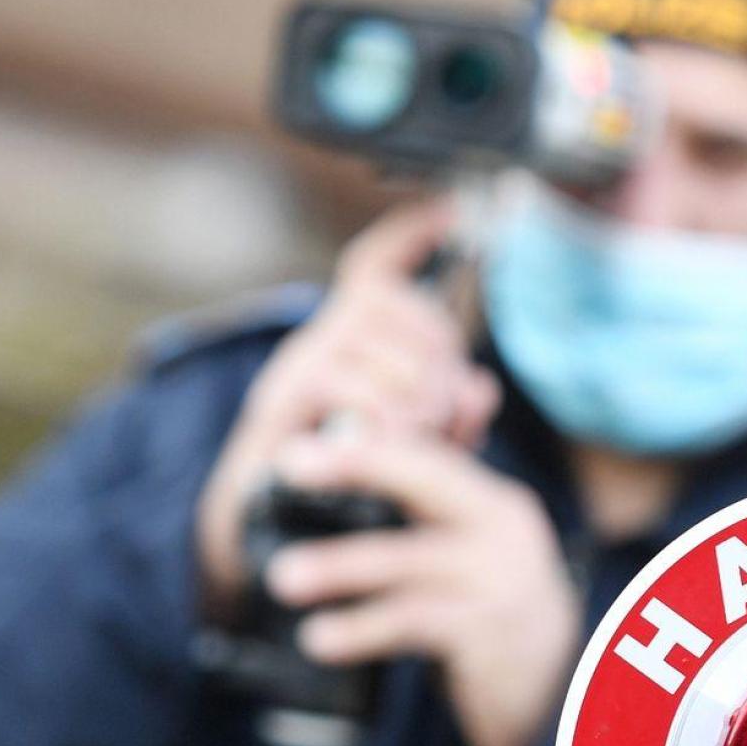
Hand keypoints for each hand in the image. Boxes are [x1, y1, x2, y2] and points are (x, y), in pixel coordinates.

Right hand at [195, 199, 501, 612]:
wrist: (263, 531)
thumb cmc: (342, 484)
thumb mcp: (413, 449)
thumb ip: (451, 417)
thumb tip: (482, 389)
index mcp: (351, 341)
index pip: (374, 265)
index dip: (409, 235)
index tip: (450, 214)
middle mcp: (319, 340)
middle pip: (392, 301)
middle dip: (436, 349)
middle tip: (446, 407)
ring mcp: (295, 367)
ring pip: (373, 342)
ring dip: (414, 389)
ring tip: (422, 433)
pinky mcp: (280, 403)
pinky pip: (344, 384)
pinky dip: (381, 412)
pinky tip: (390, 442)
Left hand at [261, 432, 582, 745]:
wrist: (566, 700)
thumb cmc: (494, 618)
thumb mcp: (468, 560)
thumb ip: (422, 519)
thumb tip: (340, 468)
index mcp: (494, 502)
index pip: (427, 455)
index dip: (366, 442)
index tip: (301, 443)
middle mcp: (505, 529)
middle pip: (426, 480)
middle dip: (357, 466)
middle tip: (288, 464)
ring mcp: (503, 580)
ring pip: (408, 560)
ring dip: (339, 566)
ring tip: (280, 578)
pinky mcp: (493, 634)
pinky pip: (413, 622)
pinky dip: (361, 628)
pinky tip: (319, 639)